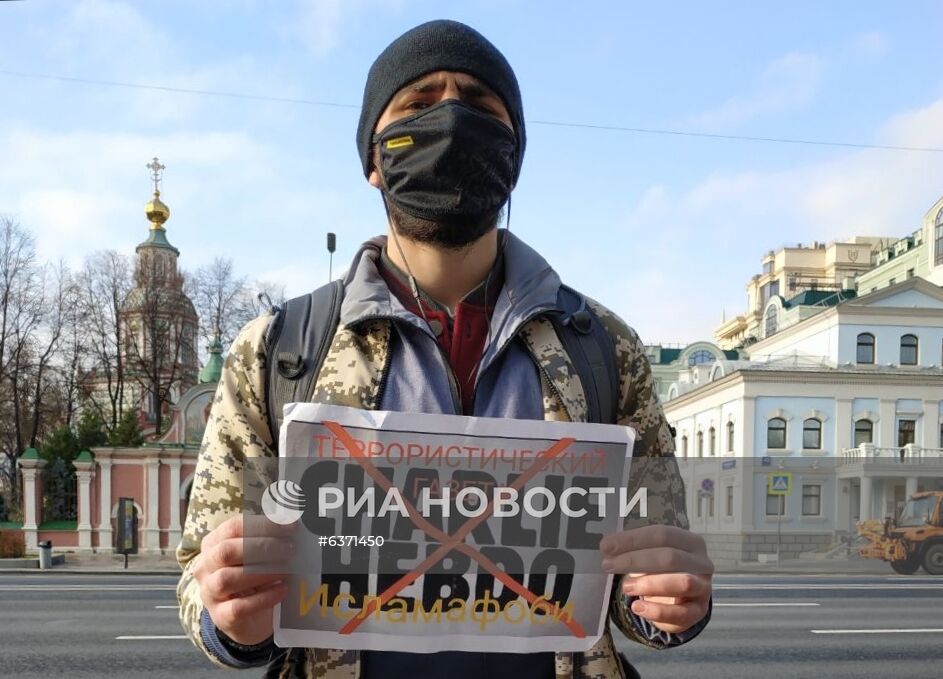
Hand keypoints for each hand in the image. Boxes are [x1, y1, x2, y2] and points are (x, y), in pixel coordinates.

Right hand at [193, 515, 294, 644]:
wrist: (250, 619)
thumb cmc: (254, 577)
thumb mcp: (257, 555)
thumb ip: (270, 538)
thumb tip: (293, 524)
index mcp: (213, 543)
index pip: (234, 527)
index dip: (263, 525)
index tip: (291, 527)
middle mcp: (206, 567)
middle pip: (226, 551)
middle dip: (261, 547)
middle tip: (290, 548)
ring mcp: (210, 593)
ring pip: (227, 579)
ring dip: (261, 572)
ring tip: (286, 570)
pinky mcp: (220, 617)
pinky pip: (238, 607)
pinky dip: (263, 598)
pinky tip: (282, 590)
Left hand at [600, 525, 712, 633]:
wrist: (681, 599)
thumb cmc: (662, 570)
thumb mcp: (651, 555)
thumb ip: (633, 548)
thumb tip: (607, 545)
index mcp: (690, 542)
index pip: (662, 534)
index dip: (633, 539)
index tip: (606, 546)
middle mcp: (702, 563)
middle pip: (670, 557)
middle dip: (635, 560)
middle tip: (609, 565)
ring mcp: (703, 588)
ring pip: (682, 583)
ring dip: (649, 584)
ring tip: (626, 587)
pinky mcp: (698, 612)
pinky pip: (681, 613)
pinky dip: (657, 611)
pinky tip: (637, 608)